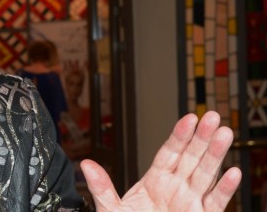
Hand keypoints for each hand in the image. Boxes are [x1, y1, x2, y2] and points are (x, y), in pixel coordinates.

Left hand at [81, 111, 241, 210]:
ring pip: (205, 175)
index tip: (189, 118)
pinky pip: (216, 203)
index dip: (179, 136)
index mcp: (154, 181)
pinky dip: (225, 189)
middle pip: (191, 158)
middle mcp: (175, 188)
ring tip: (224, 134)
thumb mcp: (111, 208)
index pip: (169, 153)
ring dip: (216, 155)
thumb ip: (102, 187)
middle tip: (212, 116)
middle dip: (202, 137)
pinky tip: (232, 173)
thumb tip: (86, 164)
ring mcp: (189, 202)